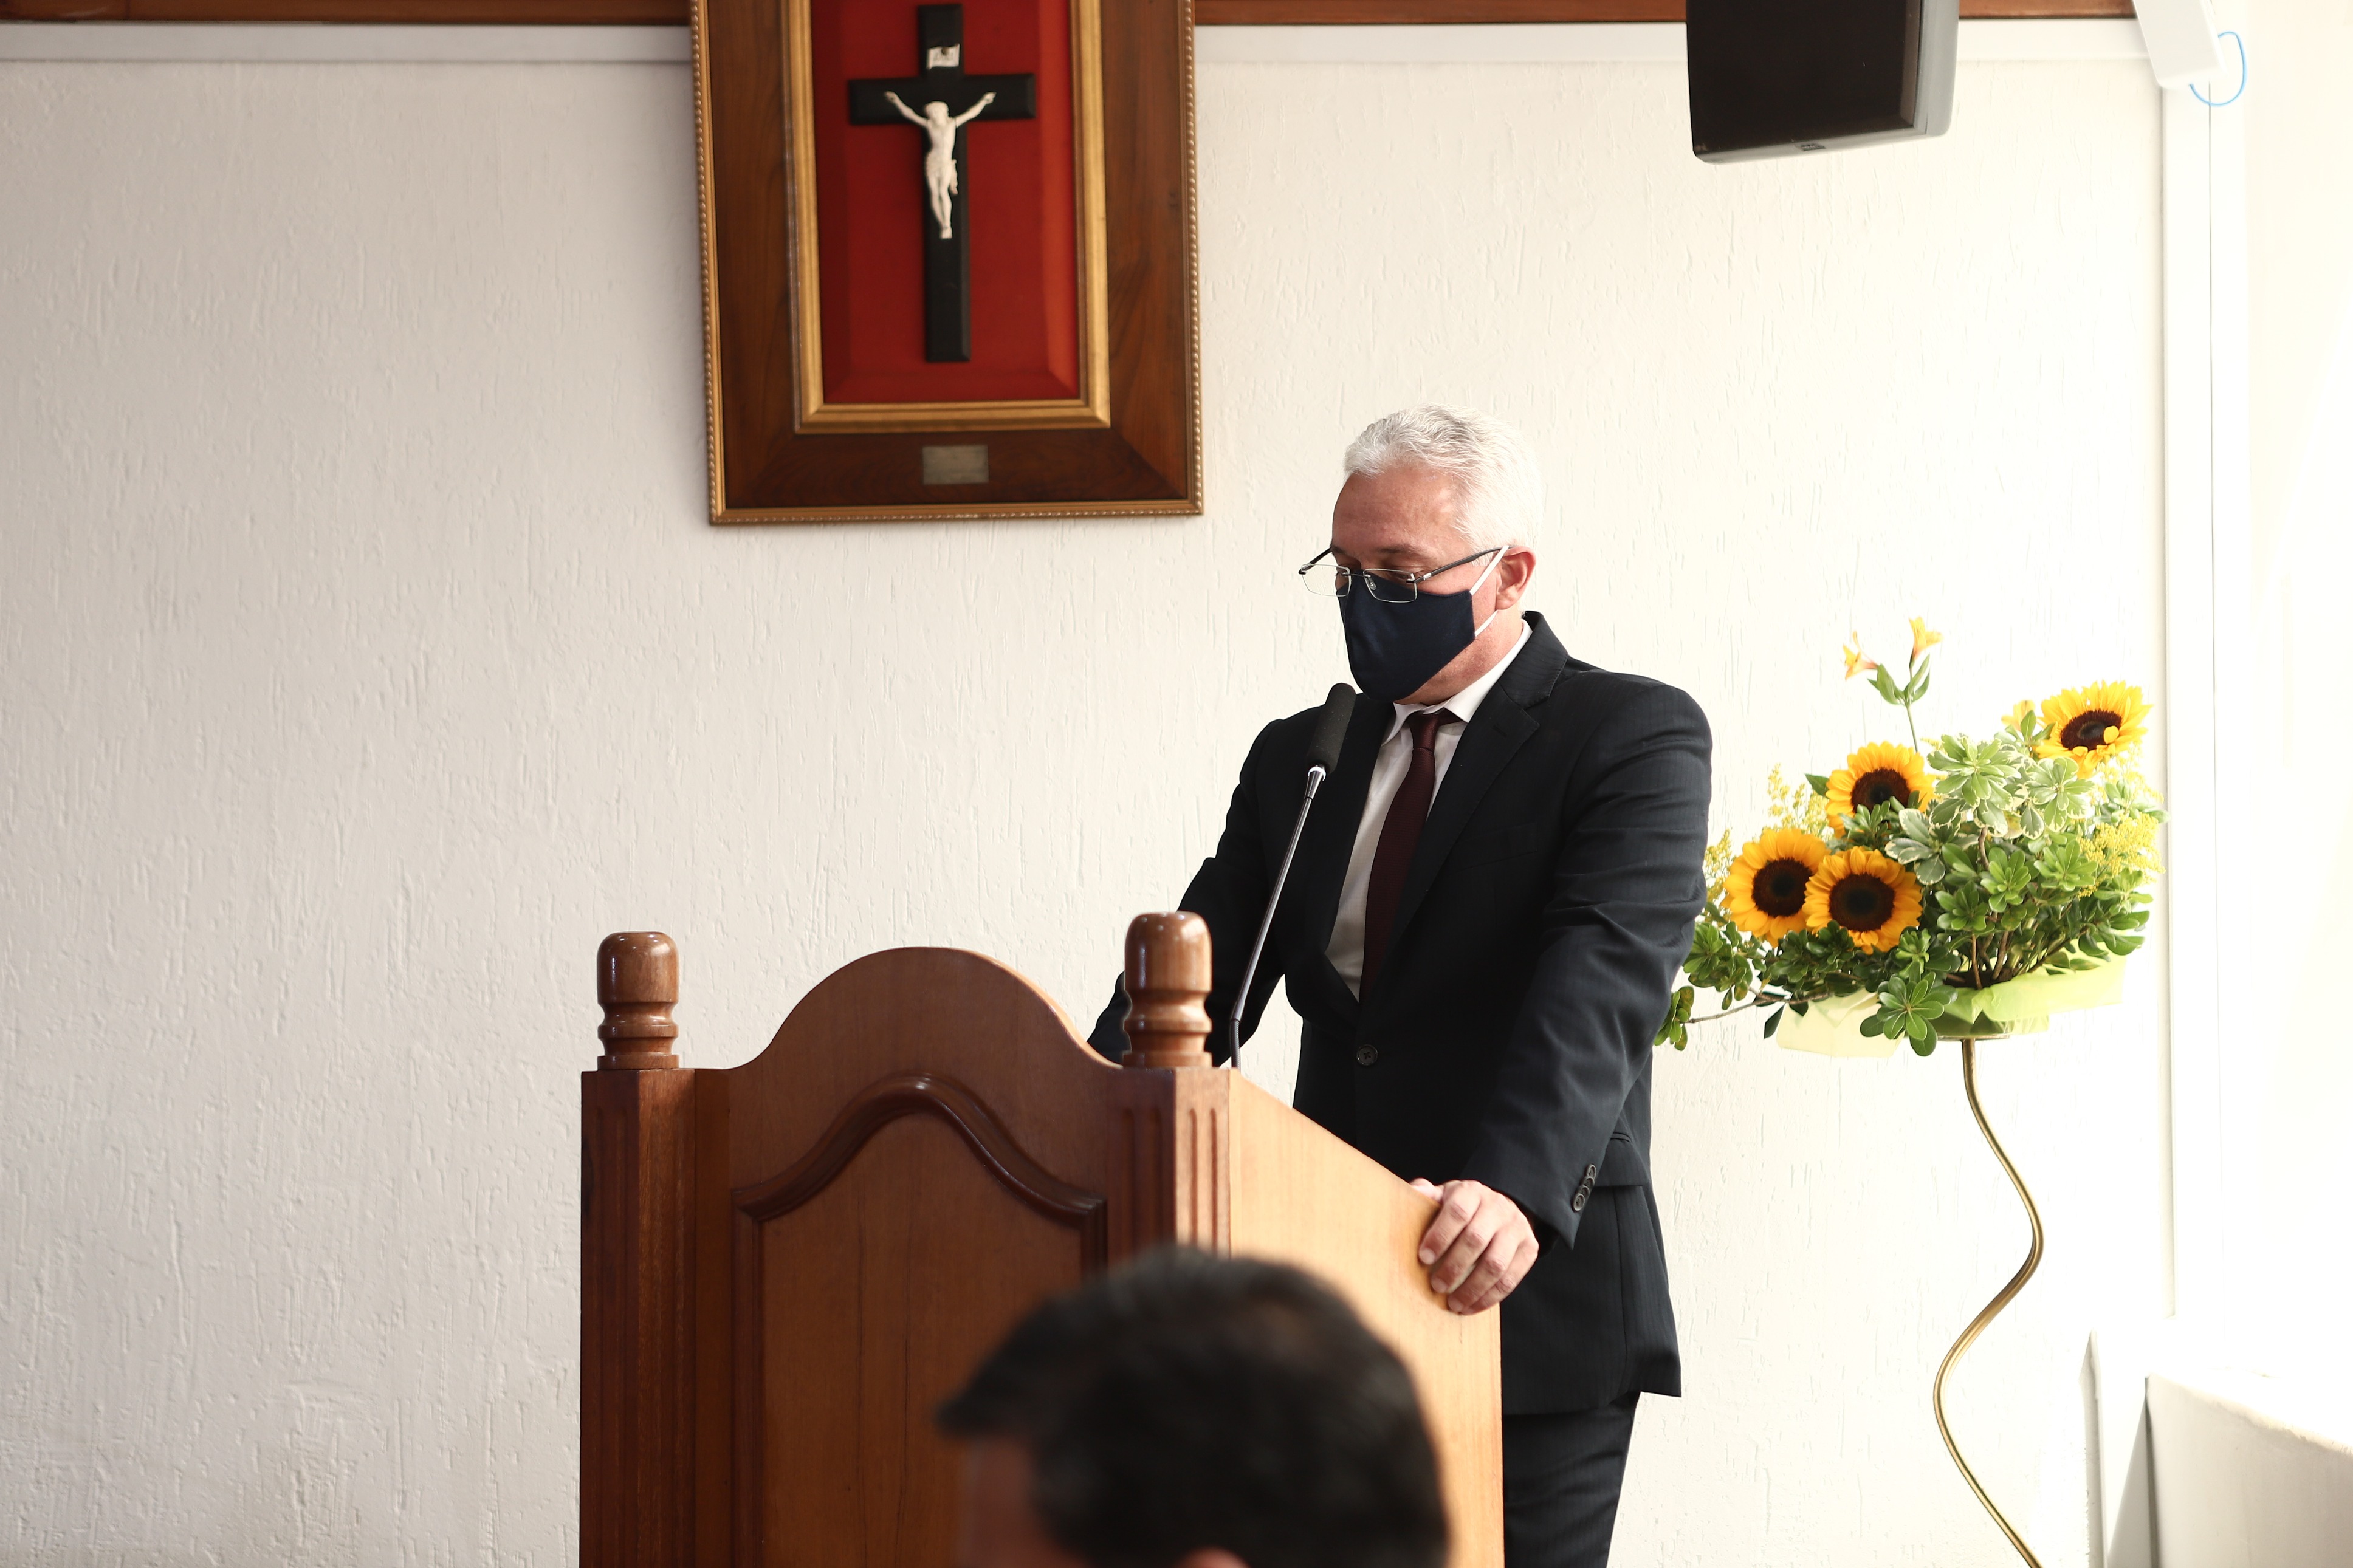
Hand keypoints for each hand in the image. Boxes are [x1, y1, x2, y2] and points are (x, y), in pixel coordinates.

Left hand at [1409, 1178, 1538, 1314]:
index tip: (1424, 1257)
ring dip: (1472, 1288)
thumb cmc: (1464, 1208)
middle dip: (1454, 1266)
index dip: (1440, 1235)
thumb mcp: (1446, 1197)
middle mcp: (1498, 1207)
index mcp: (1473, 1192)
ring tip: (1454, 1303)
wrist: (1501, 1209)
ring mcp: (1517, 1228)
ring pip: (1495, 1263)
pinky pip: (1511, 1279)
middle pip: (1476, 1239)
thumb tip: (1414, 1189)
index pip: (1458, 1212)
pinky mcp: (1530, 1248)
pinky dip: (1489, 1297)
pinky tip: (1472, 1307)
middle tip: (1437, 1286)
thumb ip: (1427, 1194)